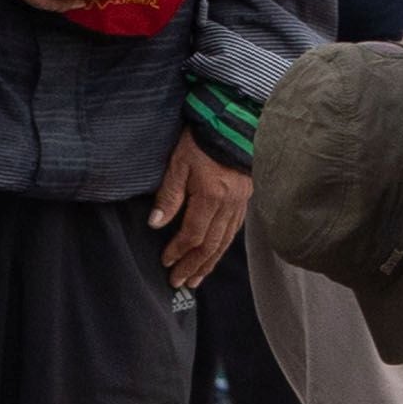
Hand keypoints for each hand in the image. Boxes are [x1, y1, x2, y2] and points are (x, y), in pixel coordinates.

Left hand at [150, 135, 247, 289]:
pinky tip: (214, 254)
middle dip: (193, 266)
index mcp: (211, 196)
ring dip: (209, 263)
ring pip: (225, 241)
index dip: (179, 251)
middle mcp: (229, 203)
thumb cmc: (201, 140)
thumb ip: (168, 195)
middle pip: (210, 244)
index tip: (166, 263)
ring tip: (196, 279)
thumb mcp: (178, 164)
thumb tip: (156, 223)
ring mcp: (240, 202)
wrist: (232, 121)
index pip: (193, 234)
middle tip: (179, 282)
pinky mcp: (245, 198)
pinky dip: (223, 247)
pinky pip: (234, 230)